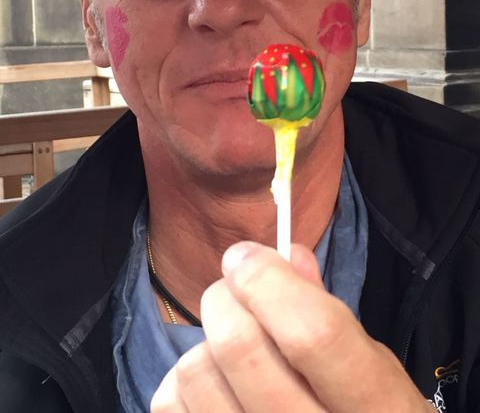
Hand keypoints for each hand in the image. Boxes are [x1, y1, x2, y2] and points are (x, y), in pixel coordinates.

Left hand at [151, 242, 433, 411]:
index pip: (313, 333)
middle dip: (226, 298)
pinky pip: (170, 402)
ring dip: (208, 344)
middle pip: (239, 345)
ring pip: (196, 370)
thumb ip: (330, 311)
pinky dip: (185, 382)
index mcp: (377, 406)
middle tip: (235, 292)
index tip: (246, 256)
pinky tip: (217, 384)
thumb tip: (287, 256)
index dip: (269, 280)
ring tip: (233, 350)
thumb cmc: (359, 409)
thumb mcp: (368, 365)